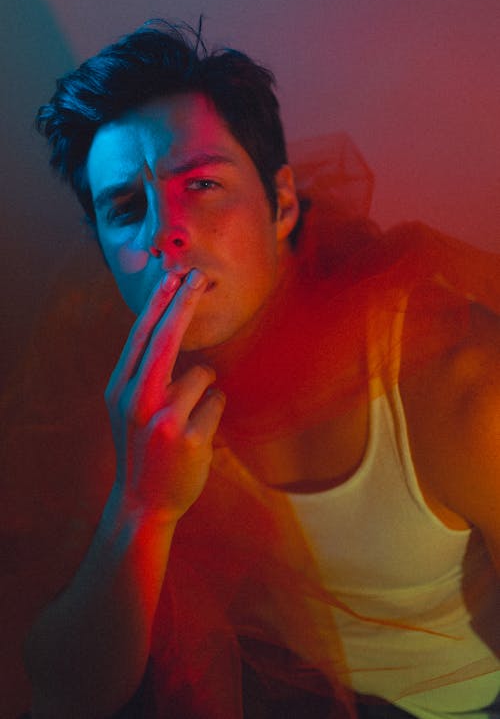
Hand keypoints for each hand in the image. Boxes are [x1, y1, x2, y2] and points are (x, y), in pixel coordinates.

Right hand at [105, 269, 225, 522]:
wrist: (142, 501)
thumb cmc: (141, 446)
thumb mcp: (128, 408)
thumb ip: (142, 373)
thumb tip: (169, 327)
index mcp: (120, 389)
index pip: (141, 335)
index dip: (160, 302)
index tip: (175, 275)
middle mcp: (137, 399)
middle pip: (165, 338)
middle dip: (184, 301)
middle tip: (200, 275)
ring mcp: (163, 419)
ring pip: (203, 373)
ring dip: (205, 388)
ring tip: (189, 417)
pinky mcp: (189, 437)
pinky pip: (218, 401)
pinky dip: (214, 411)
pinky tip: (199, 435)